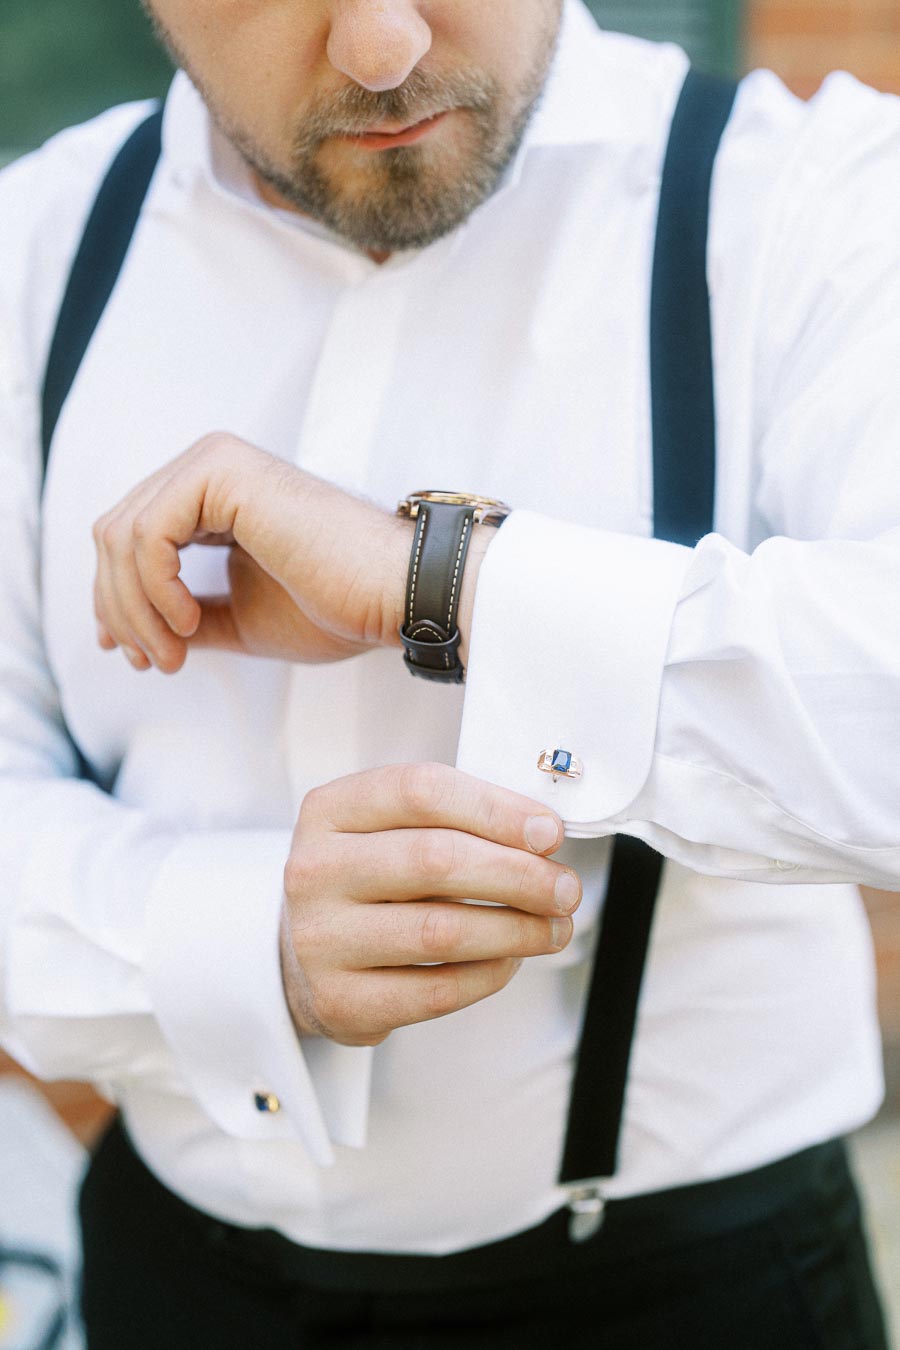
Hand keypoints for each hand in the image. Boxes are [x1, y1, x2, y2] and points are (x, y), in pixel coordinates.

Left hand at [92, 433, 417, 670]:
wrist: (394, 596)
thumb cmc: (336, 607)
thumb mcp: (240, 619)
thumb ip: (188, 618)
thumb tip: (130, 637)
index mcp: (213, 495)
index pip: (130, 539)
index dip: (116, 600)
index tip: (136, 656)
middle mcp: (208, 467)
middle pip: (113, 535)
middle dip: (119, 609)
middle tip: (155, 663)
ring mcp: (213, 461)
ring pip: (120, 535)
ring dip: (135, 609)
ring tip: (173, 654)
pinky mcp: (222, 470)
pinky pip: (147, 534)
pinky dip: (154, 589)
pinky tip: (191, 622)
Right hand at [280, 763, 581, 1045]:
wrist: (304, 955)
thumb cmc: (369, 881)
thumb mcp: (391, 829)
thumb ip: (458, 820)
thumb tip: (542, 836)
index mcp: (331, 810)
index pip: (421, 791)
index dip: (496, 809)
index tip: (549, 832)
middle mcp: (315, 870)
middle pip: (435, 859)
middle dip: (518, 874)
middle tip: (564, 888)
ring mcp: (320, 939)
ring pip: (441, 931)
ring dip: (516, 930)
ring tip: (553, 928)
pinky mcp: (340, 1001)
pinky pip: (436, 990)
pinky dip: (489, 975)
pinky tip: (510, 959)